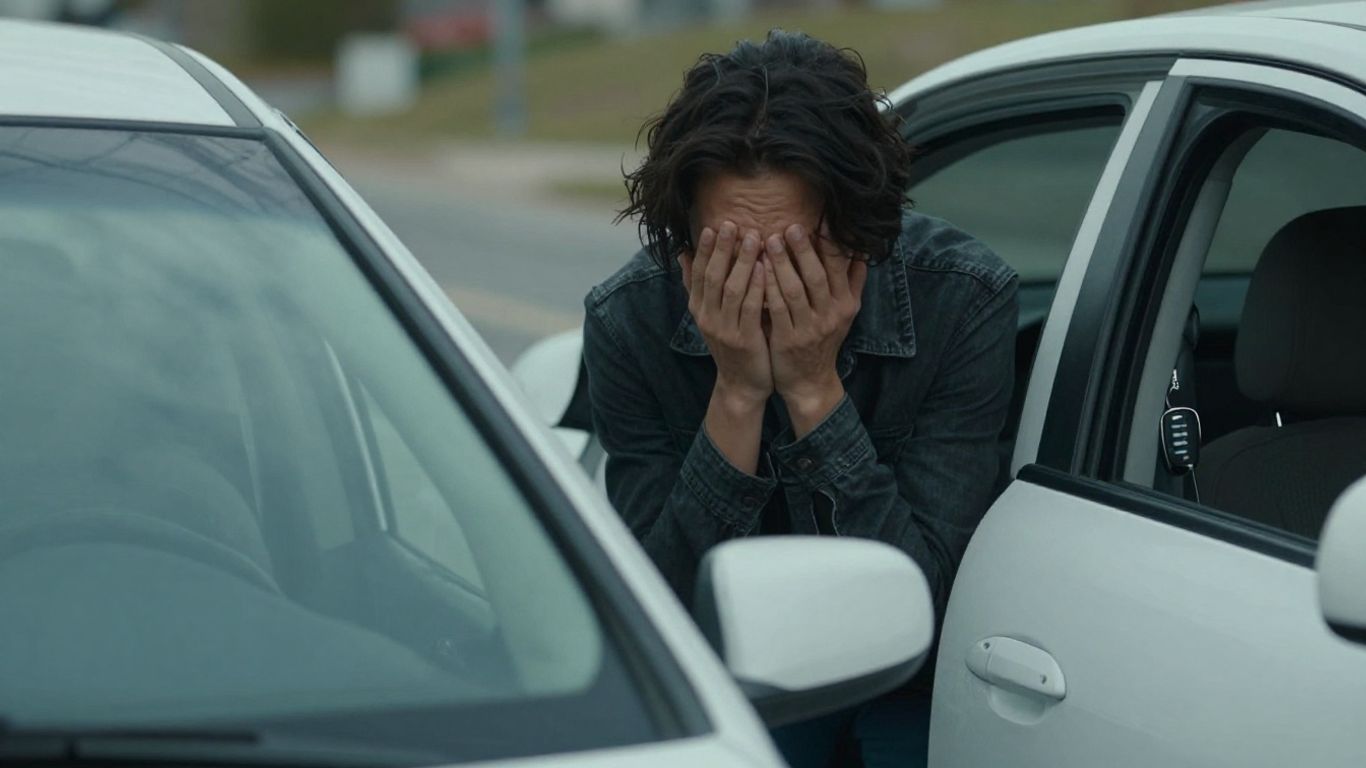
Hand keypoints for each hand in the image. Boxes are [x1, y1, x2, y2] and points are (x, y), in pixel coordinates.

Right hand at [681, 221, 770, 407]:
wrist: (741, 384)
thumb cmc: (732, 343)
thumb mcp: (710, 314)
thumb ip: (697, 285)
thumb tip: (682, 252)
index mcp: (698, 309)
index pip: (699, 273)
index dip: (705, 250)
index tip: (712, 226)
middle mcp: (707, 317)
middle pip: (713, 277)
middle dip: (722, 249)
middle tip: (731, 224)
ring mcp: (724, 330)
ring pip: (731, 289)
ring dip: (742, 262)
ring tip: (753, 237)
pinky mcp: (744, 340)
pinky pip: (749, 308)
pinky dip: (755, 287)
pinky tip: (764, 268)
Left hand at [762, 223, 867, 436]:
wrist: (810, 381)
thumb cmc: (824, 340)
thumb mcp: (846, 313)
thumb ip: (854, 282)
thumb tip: (862, 250)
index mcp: (845, 304)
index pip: (839, 267)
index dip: (829, 243)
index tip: (819, 220)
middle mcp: (830, 315)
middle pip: (817, 276)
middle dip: (803, 250)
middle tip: (789, 226)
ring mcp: (809, 328)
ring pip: (795, 290)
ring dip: (781, 264)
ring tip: (768, 241)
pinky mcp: (788, 339)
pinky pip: (777, 308)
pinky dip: (768, 287)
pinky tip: (758, 270)